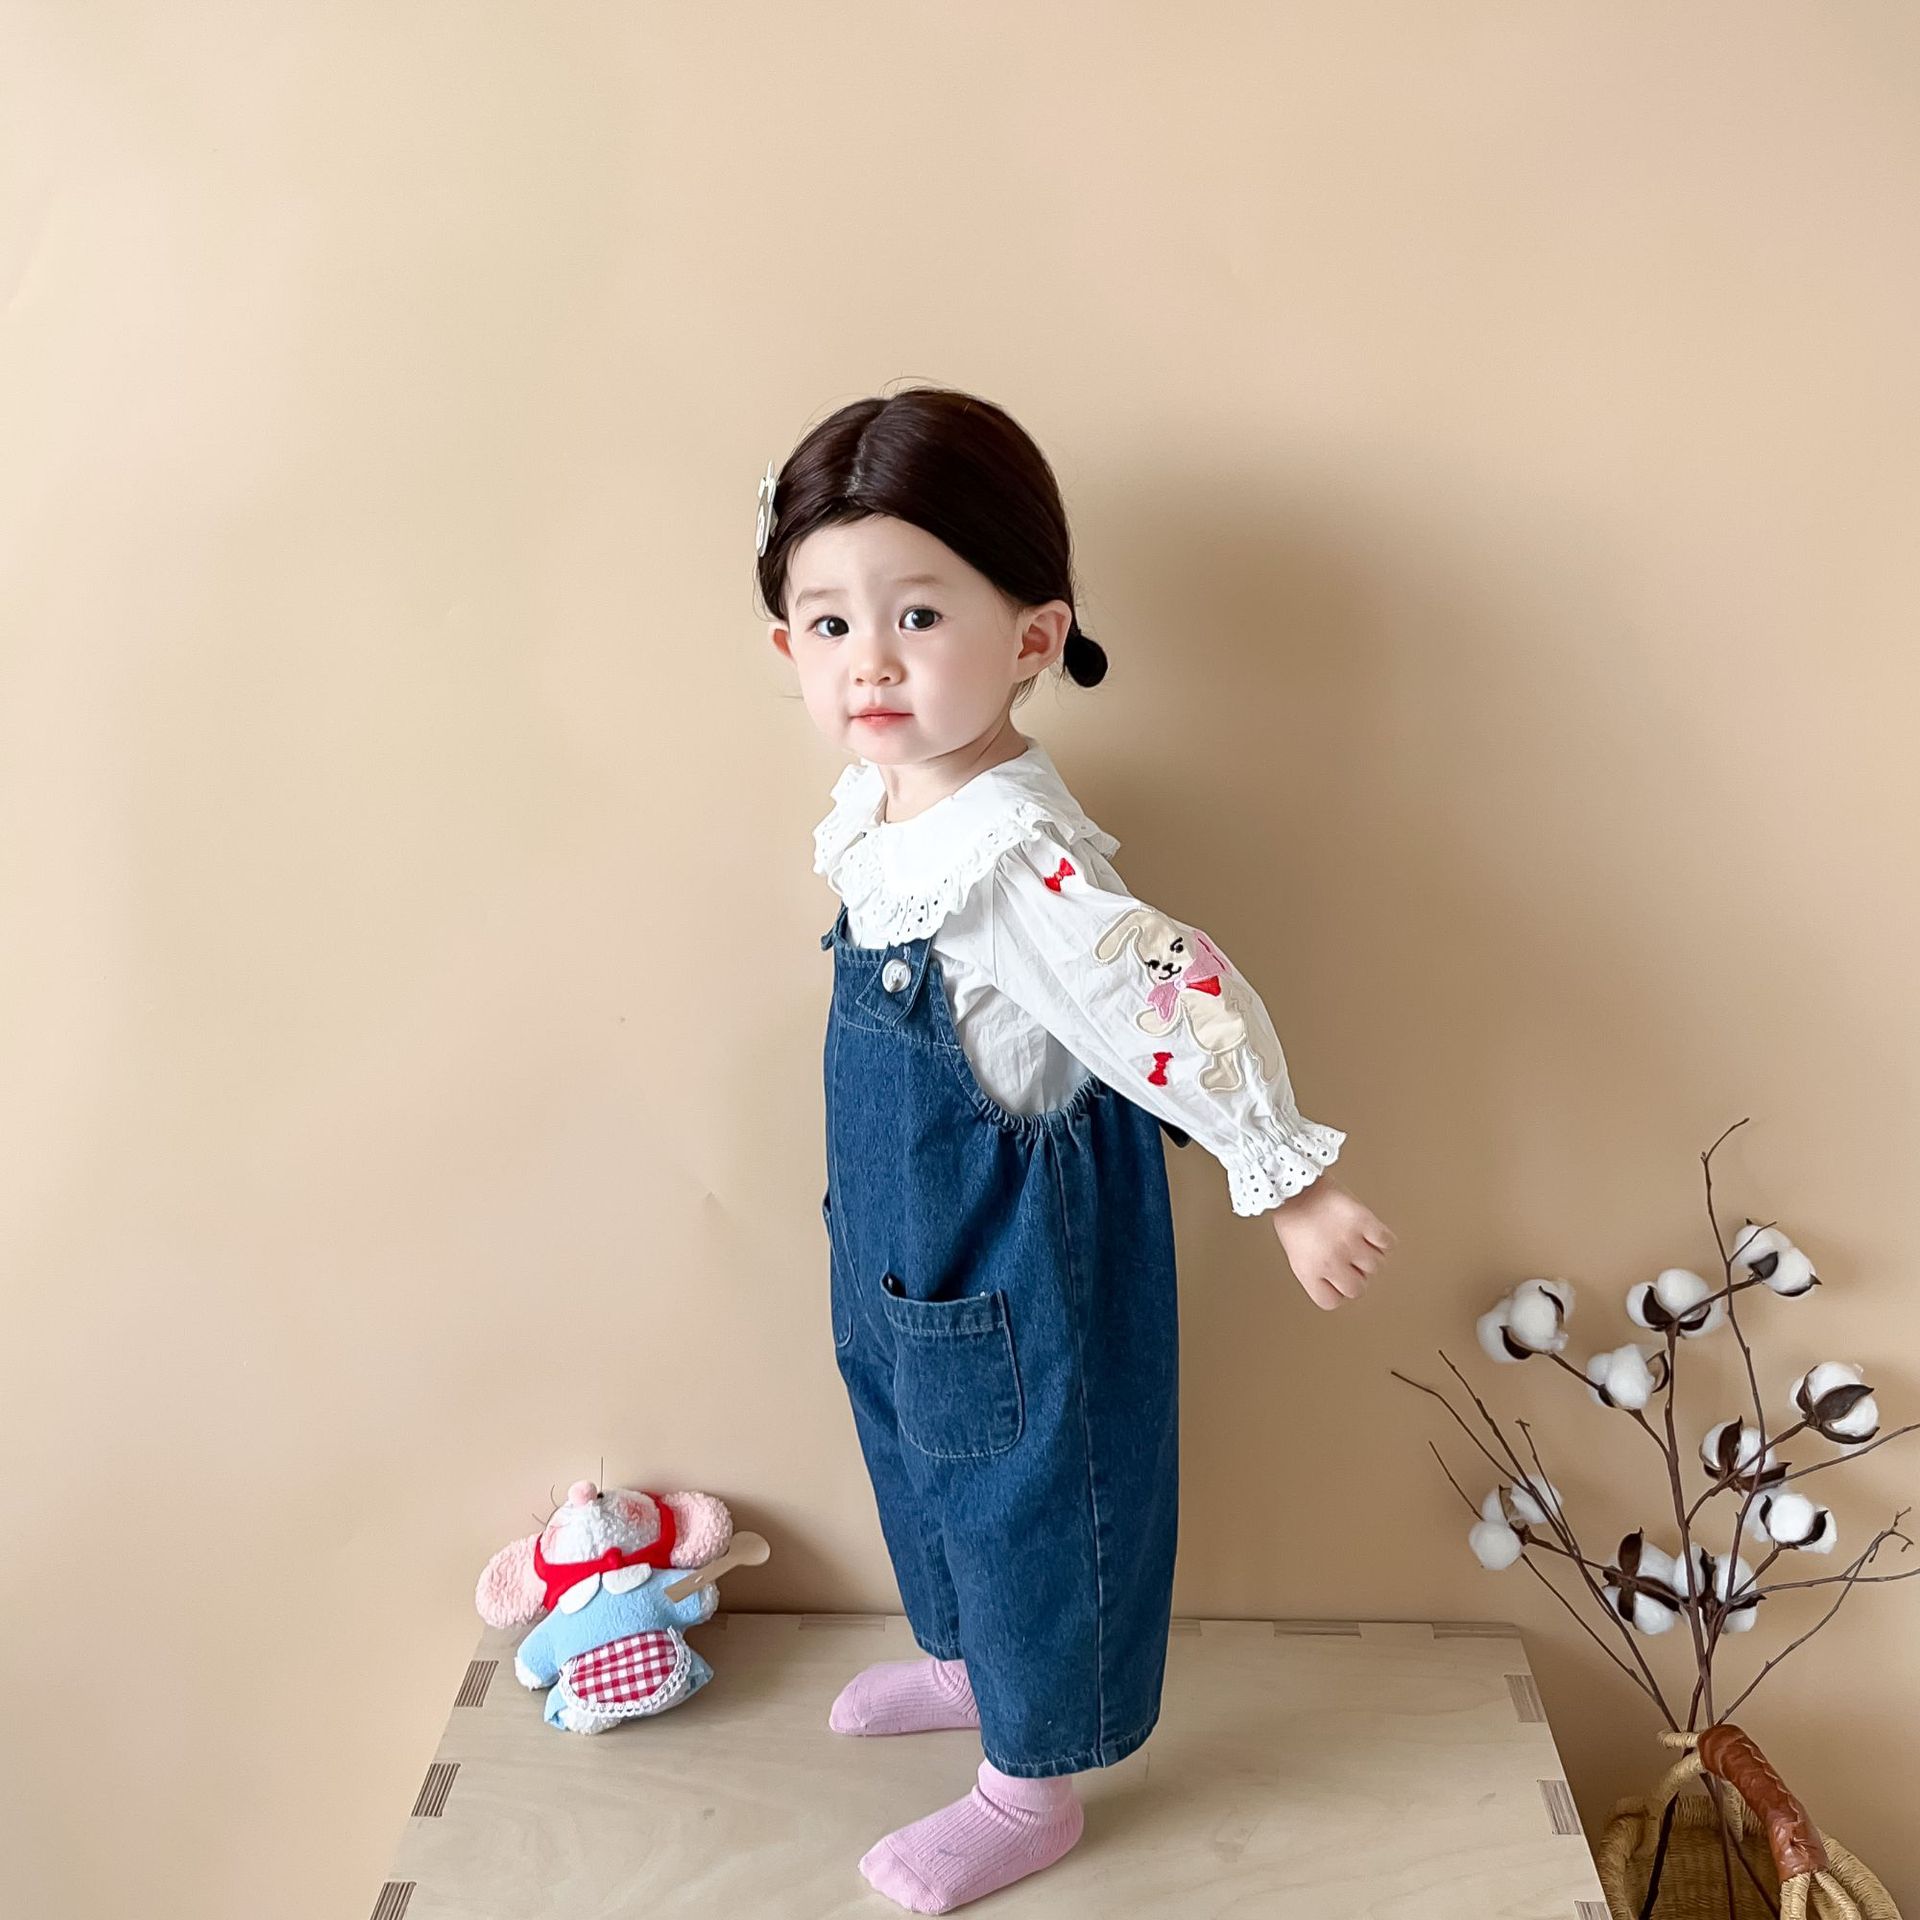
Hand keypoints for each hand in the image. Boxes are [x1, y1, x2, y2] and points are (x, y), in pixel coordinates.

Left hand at [1269, 1176, 1394, 1310]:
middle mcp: (1330, 1262)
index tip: (1336, 1278)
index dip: (1336, 1290)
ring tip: (1356, 1238)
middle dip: (1356, 1275)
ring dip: (1371, 1254)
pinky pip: (1388, 1243)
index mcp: (1308, 1272)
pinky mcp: (1364, 1222)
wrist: (1296, 1184)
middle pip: (1358, 1289)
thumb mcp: (1297, 1253)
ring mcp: (1348, 1242)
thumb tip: (1346, 1283)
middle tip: (1349, 1257)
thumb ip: (1318, 1273)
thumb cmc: (1294, 1216)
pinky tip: (1370, 1230)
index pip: (1332, 1302)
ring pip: (1377, 1266)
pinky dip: (1383, 1239)